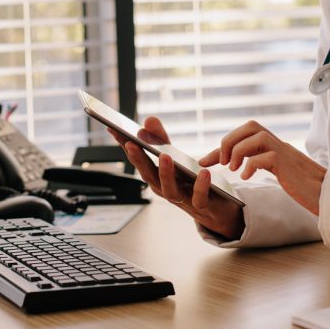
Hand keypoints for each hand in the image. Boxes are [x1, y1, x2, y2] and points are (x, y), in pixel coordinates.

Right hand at [106, 116, 244, 239]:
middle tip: (131, 144)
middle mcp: (164, 188)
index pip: (137, 160)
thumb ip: (161, 138)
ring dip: (165, 173)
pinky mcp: (201, 205)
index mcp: (155, 176)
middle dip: (138, 160)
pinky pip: (198, 197)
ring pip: (169, 189)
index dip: (125, 146)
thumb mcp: (175, 156)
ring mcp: (182, 199)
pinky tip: (203, 172)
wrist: (215, 208)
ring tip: (165, 156)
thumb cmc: (189, 181)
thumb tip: (148, 120)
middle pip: (148, 175)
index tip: (114, 130)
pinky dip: (200, 186)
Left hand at [199, 120, 325, 215]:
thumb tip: (245, 164)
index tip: (204, 160)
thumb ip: (264, 162)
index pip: (244, 134)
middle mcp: (278, 144)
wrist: (327, 194)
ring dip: (238, 151)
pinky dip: (251, 165)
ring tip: (234, 168)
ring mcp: (284, 152)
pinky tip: (247, 177)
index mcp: (273, 145)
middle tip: (224, 162)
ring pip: (255, 135)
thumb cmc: (304, 186)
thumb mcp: (279, 171)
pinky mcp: (288, 164)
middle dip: (230, 141)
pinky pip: (265, 156)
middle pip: (250, 125)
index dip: (222, 146)